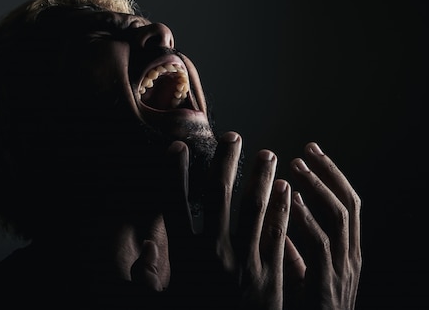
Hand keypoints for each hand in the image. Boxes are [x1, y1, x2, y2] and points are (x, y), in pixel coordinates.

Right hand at [161, 133, 360, 309]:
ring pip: (254, 210)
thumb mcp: (163, 303)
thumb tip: (142, 247)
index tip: (176, 147)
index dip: (174, 174)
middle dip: (225, 163)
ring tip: (268, 153)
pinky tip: (286, 188)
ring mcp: (247, 264)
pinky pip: (277, 234)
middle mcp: (216, 255)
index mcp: (187, 260)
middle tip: (233, 136)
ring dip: (260, 178)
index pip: (175, 206)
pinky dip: (282, 208)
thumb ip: (147, 280)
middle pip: (219, 198)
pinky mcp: (272, 277)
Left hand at [284, 142, 361, 309]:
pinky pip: (320, 244)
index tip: (310, 153)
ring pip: (339, 217)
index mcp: (347, 252)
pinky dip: (307, 219)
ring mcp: (343, 269)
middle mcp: (351, 257)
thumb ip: (294, 251)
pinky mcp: (327, 283)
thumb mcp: (305, 277)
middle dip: (328, 173)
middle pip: (348, 203)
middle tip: (307, 149)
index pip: (346, 204)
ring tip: (297, 166)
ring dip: (318, 188)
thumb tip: (279, 222)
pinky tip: (292, 202)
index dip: (330, 176)